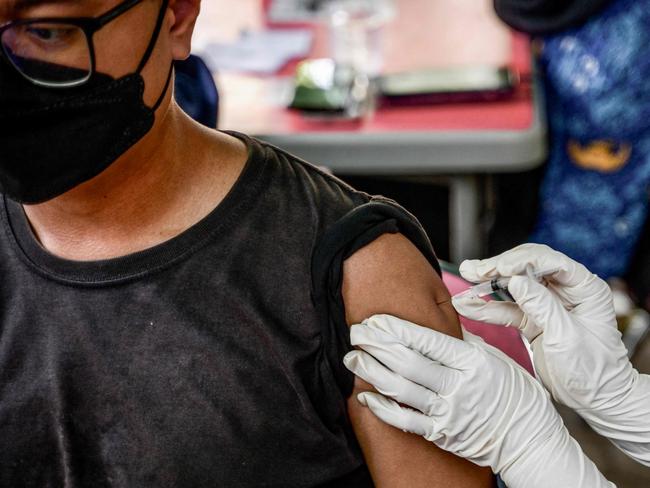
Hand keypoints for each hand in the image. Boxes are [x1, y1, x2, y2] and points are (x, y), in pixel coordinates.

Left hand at [343, 314, 611, 487]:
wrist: (528, 438)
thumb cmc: (514, 394)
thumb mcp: (496, 358)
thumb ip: (465, 341)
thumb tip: (441, 321)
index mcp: (472, 362)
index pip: (427, 341)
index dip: (396, 329)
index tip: (374, 320)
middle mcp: (459, 386)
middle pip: (408, 362)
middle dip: (376, 345)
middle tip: (355, 333)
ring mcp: (449, 412)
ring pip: (401, 390)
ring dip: (372, 372)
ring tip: (353, 358)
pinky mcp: (442, 434)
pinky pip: (406, 421)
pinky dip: (383, 408)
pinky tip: (366, 396)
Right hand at [454, 243, 649, 464]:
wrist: (595, 400)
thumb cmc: (593, 371)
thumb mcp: (567, 338)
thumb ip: (541, 307)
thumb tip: (515, 281)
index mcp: (584, 288)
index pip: (549, 261)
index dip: (521, 261)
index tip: (497, 269)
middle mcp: (565, 290)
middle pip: (526, 268)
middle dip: (498, 268)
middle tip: (474, 271)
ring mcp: (546, 304)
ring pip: (512, 285)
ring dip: (487, 284)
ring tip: (465, 279)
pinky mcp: (532, 319)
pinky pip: (506, 308)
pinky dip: (486, 308)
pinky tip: (466, 305)